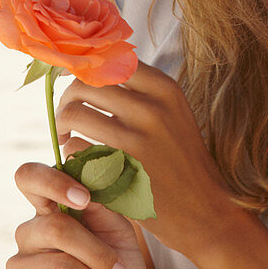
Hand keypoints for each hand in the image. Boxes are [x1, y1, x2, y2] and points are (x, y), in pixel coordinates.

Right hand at [2, 162, 149, 268]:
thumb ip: (104, 207)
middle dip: (96, 252)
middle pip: (53, 227)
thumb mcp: (123, 238)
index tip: (85, 198)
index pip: (29, 177)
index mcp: (53, 210)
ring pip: (55, 265)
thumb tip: (85, 180)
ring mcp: (17, 268)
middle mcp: (29, 235)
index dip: (53, 181)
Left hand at [55, 62, 237, 261]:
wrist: (205, 209)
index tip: (74, 80)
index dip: (86, 67)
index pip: (110, 59)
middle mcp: (152, 109)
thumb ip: (138, 90)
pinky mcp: (120, 172)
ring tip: (65, 136)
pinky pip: (75, 149)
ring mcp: (137, 141)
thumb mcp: (171, 113)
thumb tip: (88, 67)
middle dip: (67, 99)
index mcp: (165, 89)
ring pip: (75, 114)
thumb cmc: (181, 158)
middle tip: (67, 115)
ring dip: (62, 125)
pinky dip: (70, 154)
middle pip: (85, 84)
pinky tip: (81, 162)